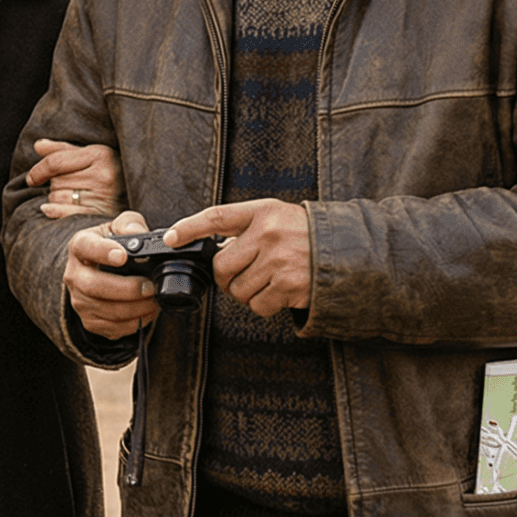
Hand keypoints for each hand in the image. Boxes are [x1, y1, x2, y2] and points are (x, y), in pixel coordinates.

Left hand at [27, 138, 123, 217]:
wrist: (138, 194)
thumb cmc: (112, 171)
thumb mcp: (92, 155)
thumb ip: (64, 150)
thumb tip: (38, 146)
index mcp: (100, 154)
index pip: (56, 162)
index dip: (38, 170)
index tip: (32, 178)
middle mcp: (102, 174)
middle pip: (56, 181)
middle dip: (54, 184)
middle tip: (67, 186)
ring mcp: (103, 195)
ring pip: (58, 197)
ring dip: (56, 198)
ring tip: (72, 196)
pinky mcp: (102, 214)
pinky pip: (66, 212)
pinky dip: (54, 210)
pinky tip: (50, 208)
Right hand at [65, 210, 160, 338]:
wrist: (100, 268)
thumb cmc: (113, 244)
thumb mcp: (120, 226)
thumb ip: (130, 224)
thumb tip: (140, 233)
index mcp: (80, 246)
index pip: (87, 247)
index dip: (103, 252)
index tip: (122, 256)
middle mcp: (74, 274)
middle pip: (94, 286)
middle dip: (127, 289)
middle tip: (151, 287)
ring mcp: (79, 300)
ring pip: (105, 310)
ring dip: (134, 308)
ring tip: (154, 301)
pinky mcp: (89, 320)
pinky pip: (111, 327)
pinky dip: (133, 322)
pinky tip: (146, 312)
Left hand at [166, 199, 311, 317]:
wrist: (346, 251)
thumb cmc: (305, 235)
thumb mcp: (276, 216)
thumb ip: (245, 227)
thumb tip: (211, 248)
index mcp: (263, 212)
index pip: (216, 217)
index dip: (189, 228)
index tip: (171, 238)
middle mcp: (268, 234)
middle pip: (221, 266)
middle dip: (227, 277)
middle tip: (244, 272)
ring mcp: (278, 260)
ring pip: (237, 290)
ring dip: (247, 292)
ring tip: (268, 279)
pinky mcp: (288, 285)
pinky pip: (257, 305)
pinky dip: (264, 304)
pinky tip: (279, 291)